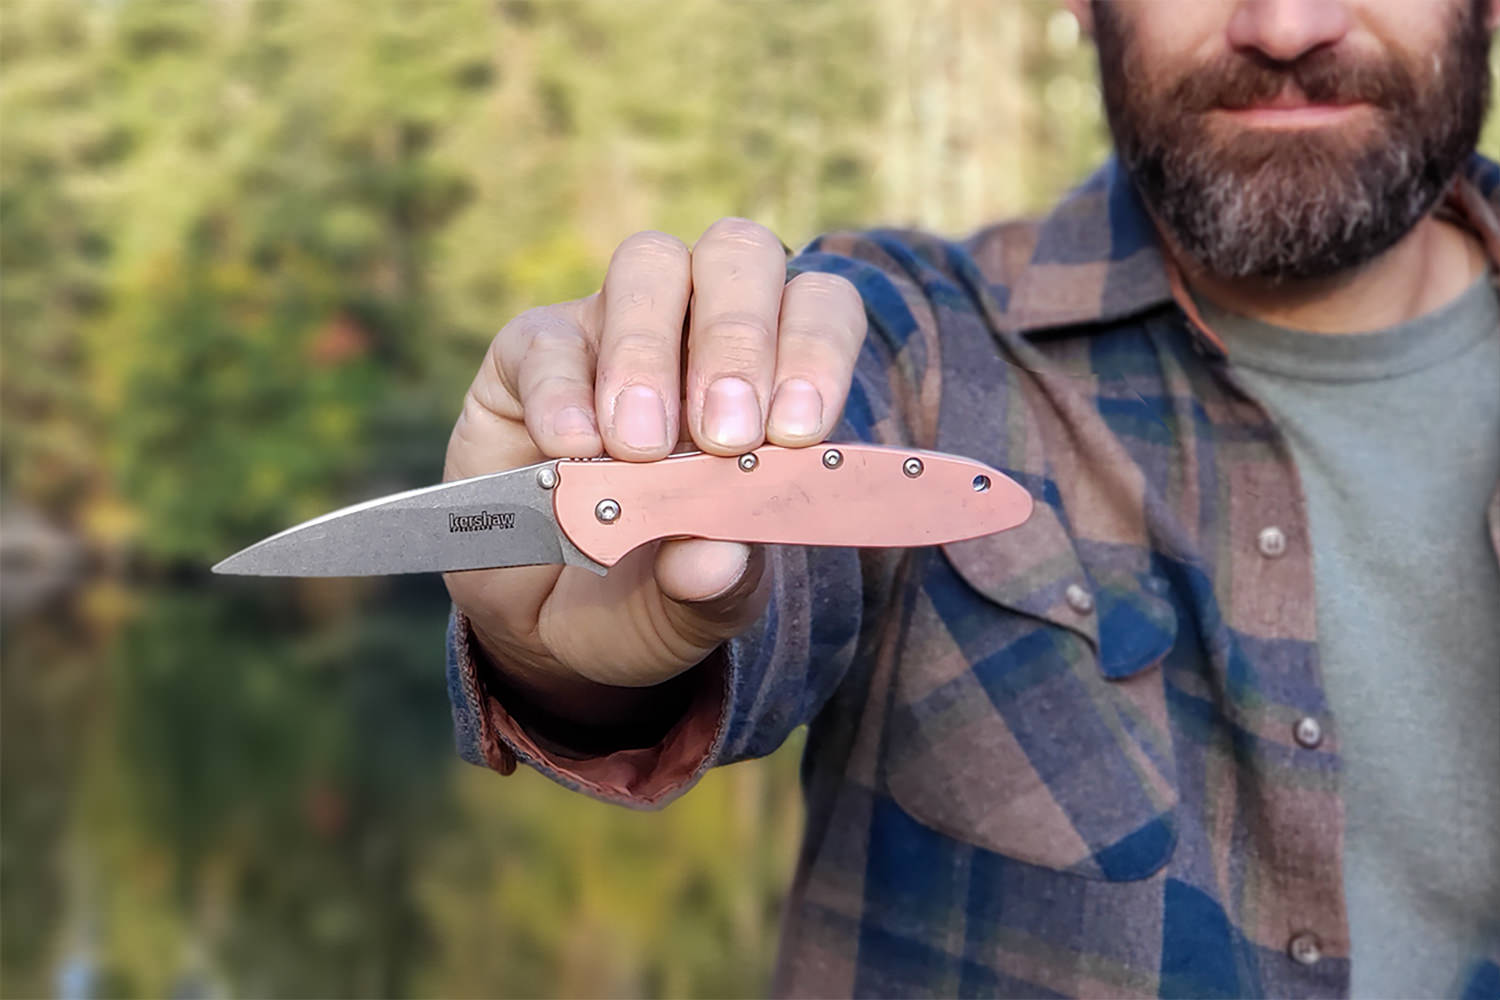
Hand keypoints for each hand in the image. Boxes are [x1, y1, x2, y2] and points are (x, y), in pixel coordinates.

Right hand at [442, 219, 865, 726]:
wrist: (549, 618)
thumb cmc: (653, 592)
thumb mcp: (697, 607)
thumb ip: (717, 584)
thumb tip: (717, 556)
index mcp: (774, 371)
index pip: (820, 308)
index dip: (817, 350)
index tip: (795, 431)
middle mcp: (700, 327)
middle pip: (739, 255)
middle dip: (739, 339)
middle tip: (723, 436)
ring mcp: (613, 328)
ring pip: (649, 265)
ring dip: (650, 353)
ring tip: (639, 450)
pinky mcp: (529, 353)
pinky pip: (549, 339)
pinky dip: (563, 393)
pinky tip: (572, 453)